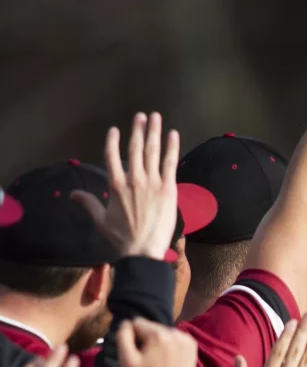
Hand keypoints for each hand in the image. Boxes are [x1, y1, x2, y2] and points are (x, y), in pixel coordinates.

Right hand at [76, 113, 180, 261]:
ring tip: (155, 117)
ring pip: (152, 152)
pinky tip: (173, 134)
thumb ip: (88, 203)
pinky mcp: (168, 189)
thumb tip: (72, 194)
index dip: (113, 141)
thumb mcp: (100, 219)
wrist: (143, 250)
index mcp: (115, 184)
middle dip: (138, 130)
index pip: (112, 155)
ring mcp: (152, 183)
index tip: (115, 129)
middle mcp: (133, 179)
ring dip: (153, 132)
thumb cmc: (121, 237)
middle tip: (141, 115)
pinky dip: (171, 147)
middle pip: (135, 148)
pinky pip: (169, 163)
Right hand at [117, 319, 199, 366]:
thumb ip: (123, 336)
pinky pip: (174, 338)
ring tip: (158, 361)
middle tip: (149, 360)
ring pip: (163, 332)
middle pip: (152, 326)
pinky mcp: (193, 347)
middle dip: (147, 339)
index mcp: (159, 335)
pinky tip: (168, 361)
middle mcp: (176, 333)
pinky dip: (169, 346)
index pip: (137, 322)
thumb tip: (128, 322)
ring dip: (158, 342)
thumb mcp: (126, 360)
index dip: (133, 337)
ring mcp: (187, 340)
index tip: (138, 354)